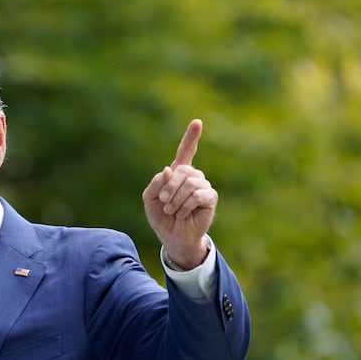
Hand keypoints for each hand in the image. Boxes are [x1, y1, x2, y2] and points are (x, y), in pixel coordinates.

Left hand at [142, 119, 217, 268]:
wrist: (172, 236)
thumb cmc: (161, 217)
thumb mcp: (150, 198)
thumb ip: (156, 183)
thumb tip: (169, 170)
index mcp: (177, 173)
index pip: (186, 151)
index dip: (191, 137)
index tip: (197, 122)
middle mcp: (192, 177)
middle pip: (183, 170)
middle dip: (169, 187)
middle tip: (164, 202)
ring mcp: (203, 186)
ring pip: (190, 183)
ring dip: (176, 199)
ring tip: (172, 210)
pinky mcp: (210, 198)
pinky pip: (198, 195)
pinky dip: (186, 205)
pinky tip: (183, 213)